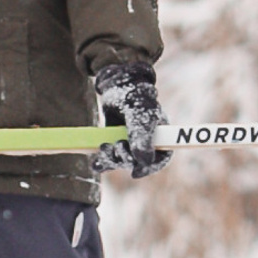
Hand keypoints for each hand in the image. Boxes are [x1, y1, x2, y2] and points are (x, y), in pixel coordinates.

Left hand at [91, 62, 169, 178]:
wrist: (116, 84)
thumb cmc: (134, 96)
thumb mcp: (139, 115)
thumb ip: (141, 136)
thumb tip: (143, 161)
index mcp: (161, 135)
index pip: (160, 158)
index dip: (149, 168)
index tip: (135, 172)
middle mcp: (147, 141)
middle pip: (138, 162)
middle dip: (125, 159)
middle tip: (116, 146)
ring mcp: (130, 142)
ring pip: (123, 161)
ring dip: (112, 159)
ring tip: (104, 148)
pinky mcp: (115, 140)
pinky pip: (111, 158)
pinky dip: (103, 162)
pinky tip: (96, 165)